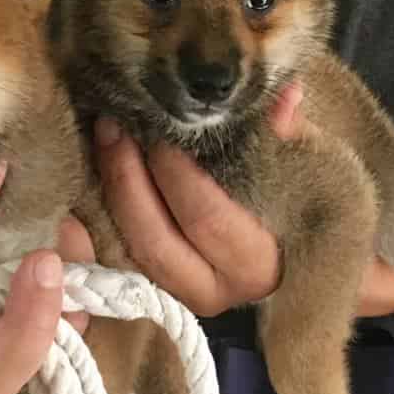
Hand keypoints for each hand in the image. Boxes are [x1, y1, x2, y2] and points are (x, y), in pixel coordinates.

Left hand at [93, 84, 307, 316]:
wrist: (301, 261)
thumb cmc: (304, 205)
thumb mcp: (308, 170)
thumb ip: (290, 136)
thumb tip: (284, 98)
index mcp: (258, 263)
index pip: (205, 216)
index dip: (176, 171)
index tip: (160, 124)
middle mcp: (217, 291)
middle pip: (156, 237)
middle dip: (128, 176)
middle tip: (115, 124)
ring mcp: (180, 296)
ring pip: (130, 250)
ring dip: (108, 192)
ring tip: (103, 137)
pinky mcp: (155, 290)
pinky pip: (114, 258)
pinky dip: (92, 223)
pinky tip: (85, 177)